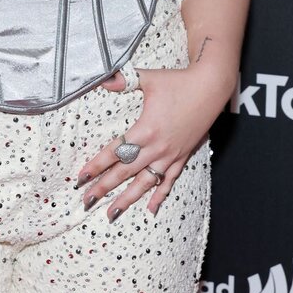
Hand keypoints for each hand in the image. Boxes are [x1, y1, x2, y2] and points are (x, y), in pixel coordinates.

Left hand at [76, 65, 228, 217]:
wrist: (211, 88)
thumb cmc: (179, 82)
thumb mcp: (149, 78)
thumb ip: (124, 80)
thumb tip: (104, 79)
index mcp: (146, 129)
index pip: (115, 152)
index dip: (97, 165)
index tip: (81, 178)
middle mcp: (157, 147)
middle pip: (125, 172)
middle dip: (104, 187)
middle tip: (87, 200)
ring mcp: (170, 155)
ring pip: (145, 182)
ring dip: (128, 199)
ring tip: (112, 213)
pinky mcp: (182, 156)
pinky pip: (169, 180)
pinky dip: (159, 195)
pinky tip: (151, 209)